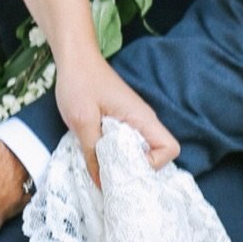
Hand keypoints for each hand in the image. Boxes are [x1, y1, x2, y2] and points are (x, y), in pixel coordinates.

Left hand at [55, 50, 178, 182]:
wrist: (74, 57)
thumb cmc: (80, 83)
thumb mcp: (83, 121)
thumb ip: (93, 153)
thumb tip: (102, 184)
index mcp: (142, 118)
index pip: (169, 149)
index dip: (152, 164)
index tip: (125, 168)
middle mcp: (142, 121)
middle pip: (155, 155)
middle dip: (135, 169)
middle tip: (109, 175)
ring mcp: (132, 121)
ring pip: (138, 151)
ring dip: (122, 163)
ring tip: (100, 167)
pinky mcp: (120, 121)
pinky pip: (125, 144)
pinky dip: (114, 154)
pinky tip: (95, 155)